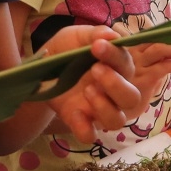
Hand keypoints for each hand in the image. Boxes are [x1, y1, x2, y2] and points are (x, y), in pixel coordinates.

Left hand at [40, 25, 141, 143]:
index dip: (115, 55)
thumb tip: (113, 36)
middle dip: (116, 84)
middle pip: (132, 98)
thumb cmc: (66, 50)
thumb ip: (95, 34)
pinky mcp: (80, 122)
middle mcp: (113, 92)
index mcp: (116, 68)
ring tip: (87, 90)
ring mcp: (97, 110)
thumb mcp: (76, 36)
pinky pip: (90, 136)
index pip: (126, 64)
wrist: (39, 68)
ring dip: (105, 107)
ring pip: (117, 121)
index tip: (97, 46)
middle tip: (95, 70)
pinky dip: (85, 129)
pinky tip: (75, 113)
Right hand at [124, 40, 170, 116]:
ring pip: (158, 50)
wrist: (118, 111)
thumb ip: (154, 61)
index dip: (166, 32)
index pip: (149, 36)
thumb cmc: (132, 89)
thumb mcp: (142, 71)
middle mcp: (131, 54)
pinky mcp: (143, 79)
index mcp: (130, 49)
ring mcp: (136, 66)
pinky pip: (163, 67)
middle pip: (154, 39)